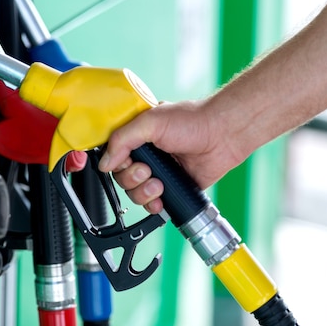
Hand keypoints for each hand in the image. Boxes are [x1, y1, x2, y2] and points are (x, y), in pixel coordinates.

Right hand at [98, 100, 242, 213]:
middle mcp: (147, 155)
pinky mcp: (172, 188)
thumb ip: (122, 140)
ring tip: (159, 183)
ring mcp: (160, 173)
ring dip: (143, 192)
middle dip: (132, 179)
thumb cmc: (193, 120)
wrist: (222, 135)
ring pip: (135, 193)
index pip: (113, 157)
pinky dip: (154, 205)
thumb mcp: (150, 122)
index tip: (127, 162)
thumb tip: (104, 163)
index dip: (116, 164)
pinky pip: (153, 204)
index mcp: (138, 137)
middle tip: (147, 170)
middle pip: (122, 178)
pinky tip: (161, 198)